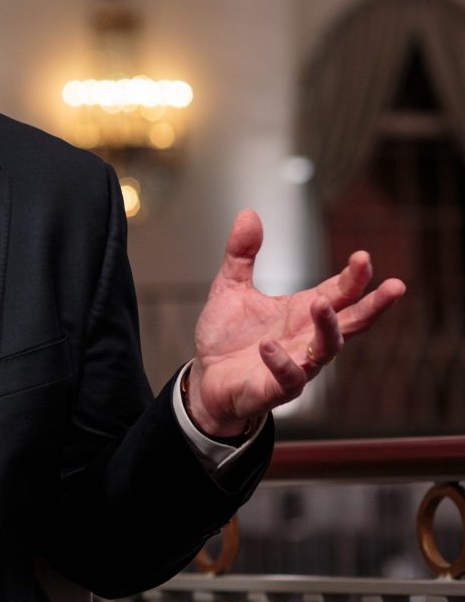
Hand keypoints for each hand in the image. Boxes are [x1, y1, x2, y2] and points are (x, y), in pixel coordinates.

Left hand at [187, 209, 405, 437]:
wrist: (206, 377)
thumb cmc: (228, 337)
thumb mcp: (230, 287)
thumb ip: (242, 254)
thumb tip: (248, 213)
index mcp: (302, 312)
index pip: (339, 293)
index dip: (355, 277)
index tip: (364, 256)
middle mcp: (307, 338)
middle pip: (352, 322)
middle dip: (373, 305)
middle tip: (394, 286)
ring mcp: (296, 365)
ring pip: (326, 350)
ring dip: (328, 327)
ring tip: (319, 303)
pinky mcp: (275, 389)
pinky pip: (288, 378)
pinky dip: (281, 362)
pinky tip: (267, 346)